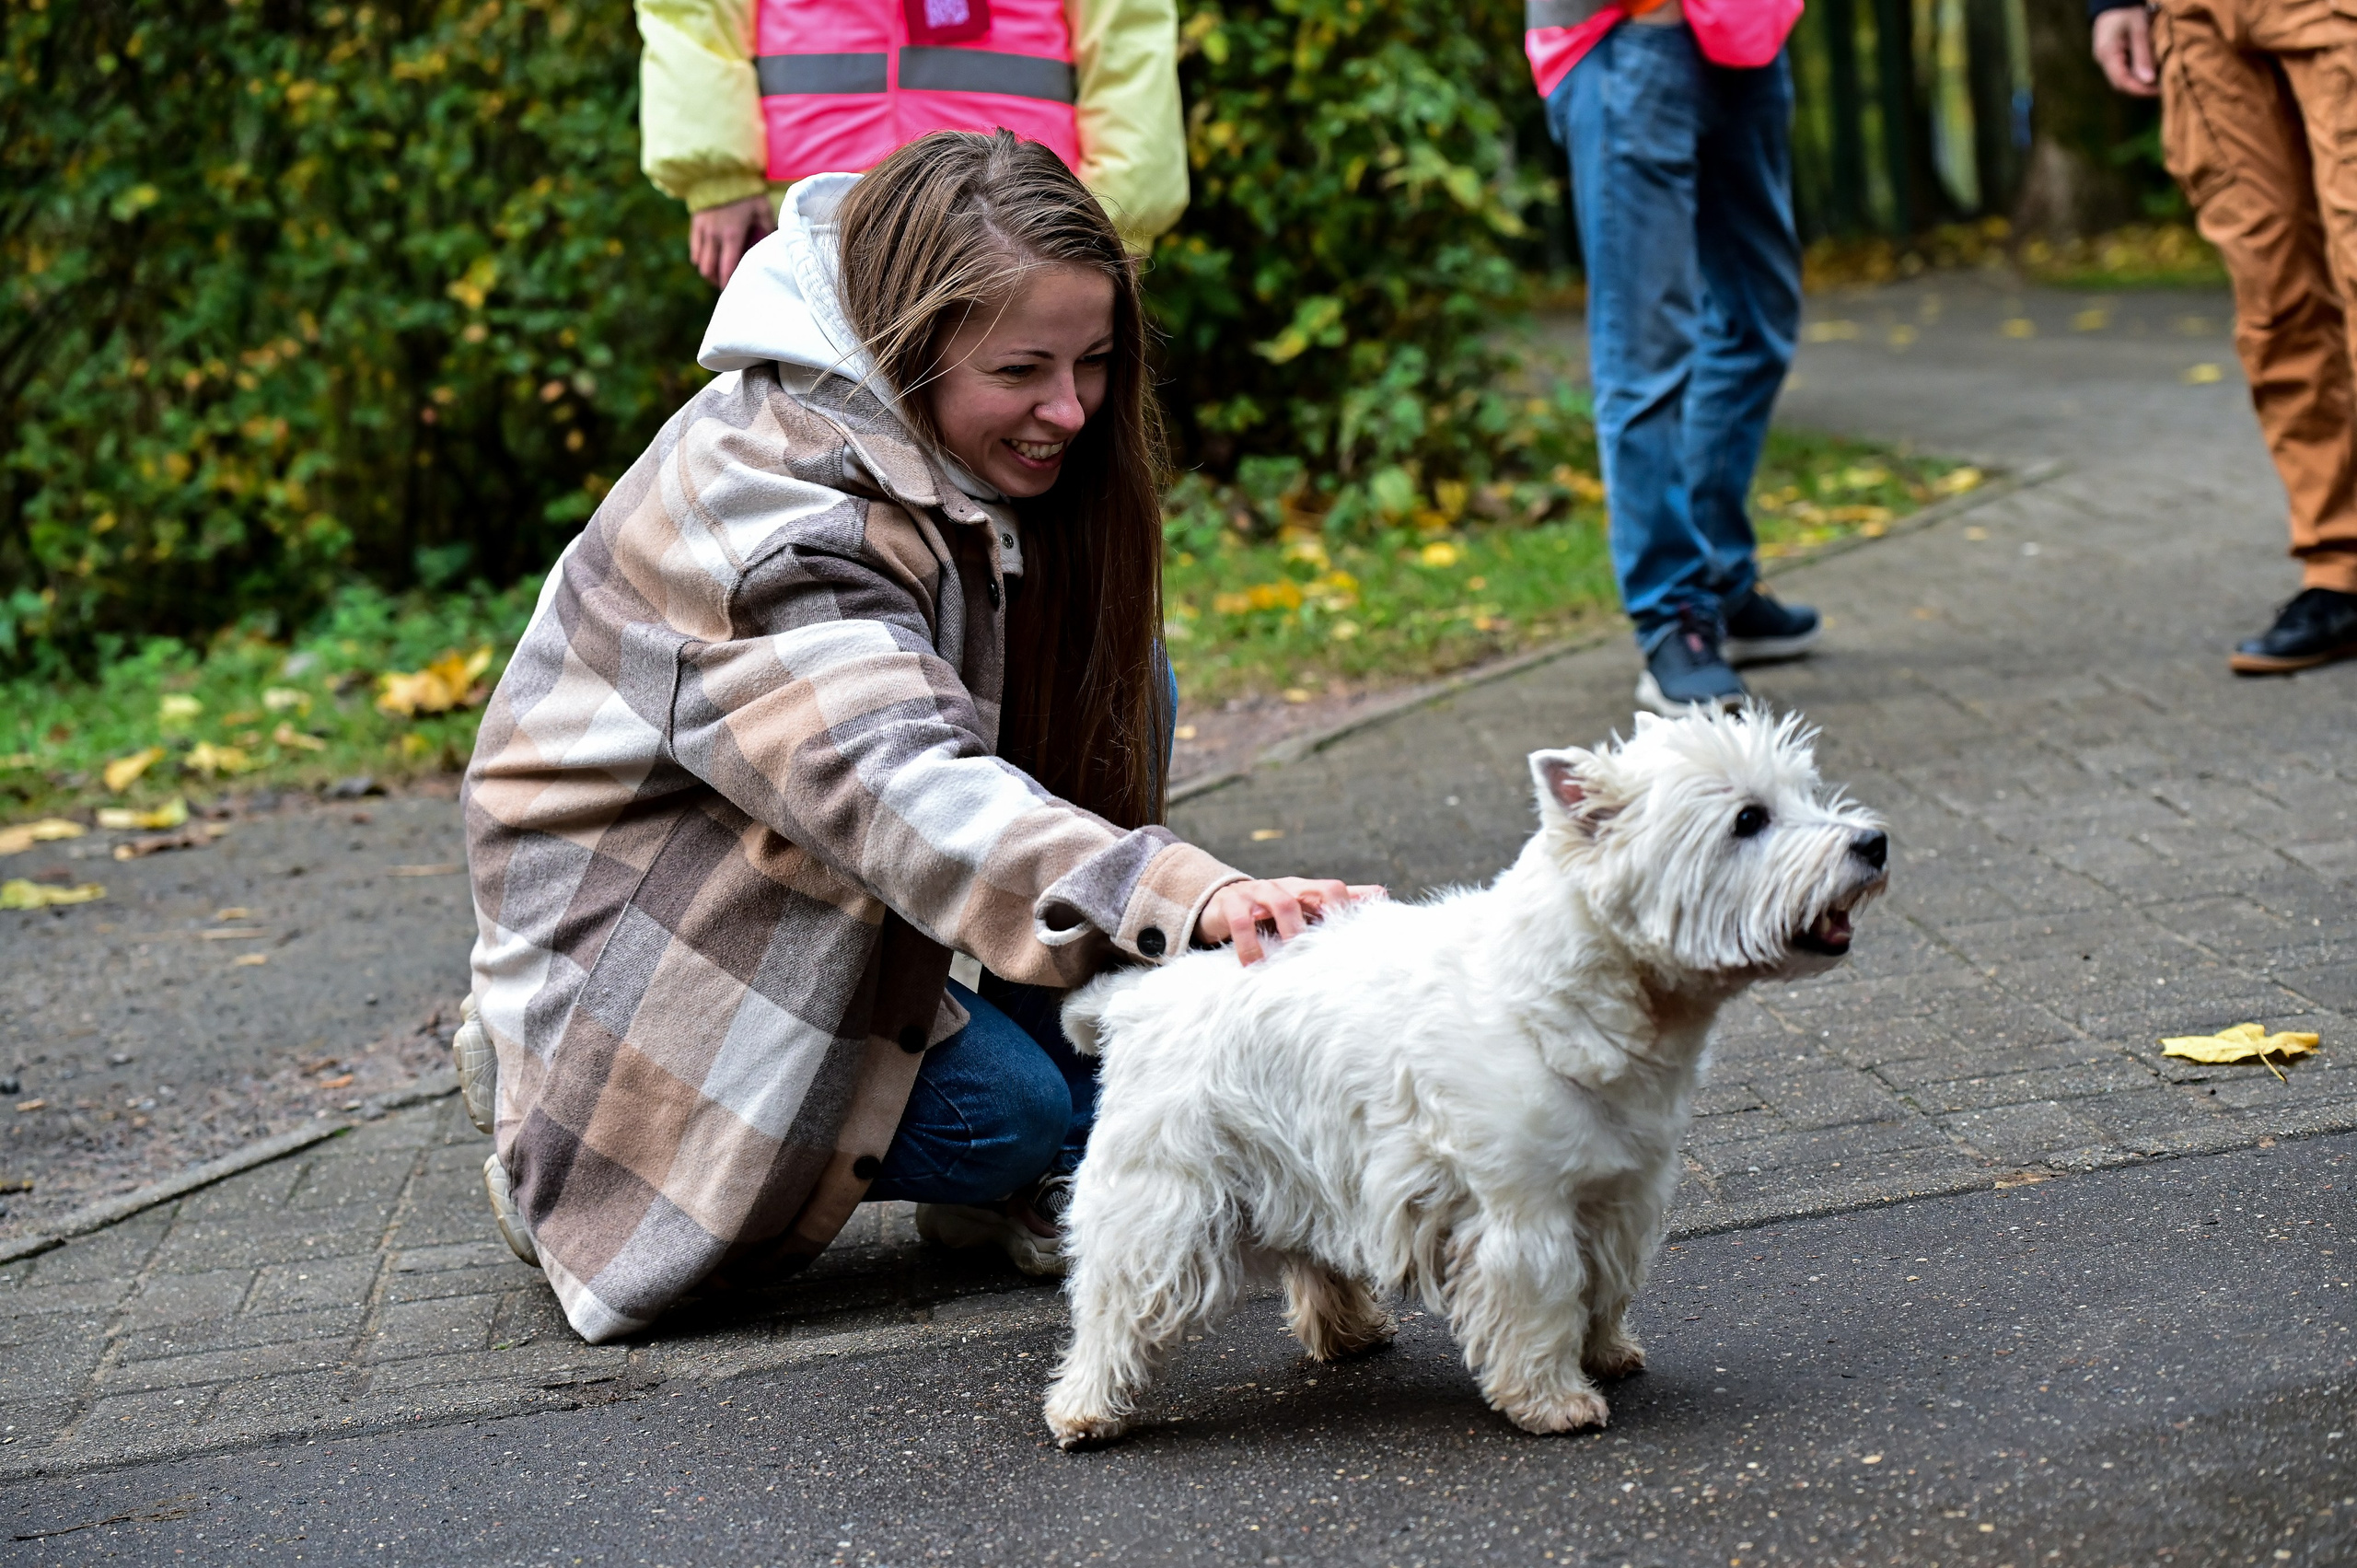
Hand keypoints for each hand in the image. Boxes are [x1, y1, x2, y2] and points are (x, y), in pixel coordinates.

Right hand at [688, 194, 776, 287]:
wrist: (721, 170)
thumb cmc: (746, 190)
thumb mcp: (762, 208)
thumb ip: (768, 227)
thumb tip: (774, 243)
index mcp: (732, 235)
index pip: (727, 268)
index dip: (728, 283)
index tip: (734, 290)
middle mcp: (714, 236)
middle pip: (709, 270)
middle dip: (717, 281)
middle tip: (727, 285)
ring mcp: (703, 230)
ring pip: (700, 262)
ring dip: (708, 272)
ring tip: (717, 275)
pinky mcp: (695, 223)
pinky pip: (694, 248)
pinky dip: (699, 258)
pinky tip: (707, 260)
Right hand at [1194, 877, 1386, 965]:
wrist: (1218, 901)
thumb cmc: (1270, 911)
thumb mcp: (1301, 906)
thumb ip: (1338, 901)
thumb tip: (1382, 895)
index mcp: (1304, 889)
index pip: (1334, 889)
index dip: (1346, 909)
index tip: (1354, 941)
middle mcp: (1284, 886)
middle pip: (1314, 891)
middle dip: (1326, 918)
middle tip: (1330, 953)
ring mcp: (1257, 892)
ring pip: (1281, 902)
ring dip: (1292, 931)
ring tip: (1294, 961)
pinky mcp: (1231, 905)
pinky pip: (1242, 922)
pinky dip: (1250, 945)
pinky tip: (1254, 967)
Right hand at [2093, 7, 2157, 96]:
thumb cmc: (2126, 11)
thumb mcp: (2139, 30)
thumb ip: (2143, 55)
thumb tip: (2149, 80)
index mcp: (2107, 55)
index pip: (2122, 81)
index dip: (2140, 89)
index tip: (2159, 91)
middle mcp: (2103, 60)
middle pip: (2120, 83)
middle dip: (2140, 88)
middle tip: (2162, 88)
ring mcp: (2105, 58)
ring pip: (2122, 77)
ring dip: (2139, 81)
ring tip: (2158, 81)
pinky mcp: (2111, 54)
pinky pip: (2122, 69)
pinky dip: (2136, 73)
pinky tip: (2149, 71)